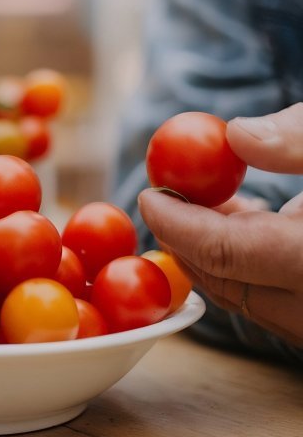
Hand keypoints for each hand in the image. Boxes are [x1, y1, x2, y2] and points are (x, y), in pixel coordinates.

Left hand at [138, 103, 302, 346]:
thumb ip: (298, 141)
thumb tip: (235, 136)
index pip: (225, 252)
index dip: (177, 224)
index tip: (149, 196)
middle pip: (228, 284)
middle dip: (187, 241)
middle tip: (165, 198)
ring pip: (250, 298)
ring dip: (217, 253)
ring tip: (204, 199)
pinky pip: (276, 301)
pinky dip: (250, 265)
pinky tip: (248, 220)